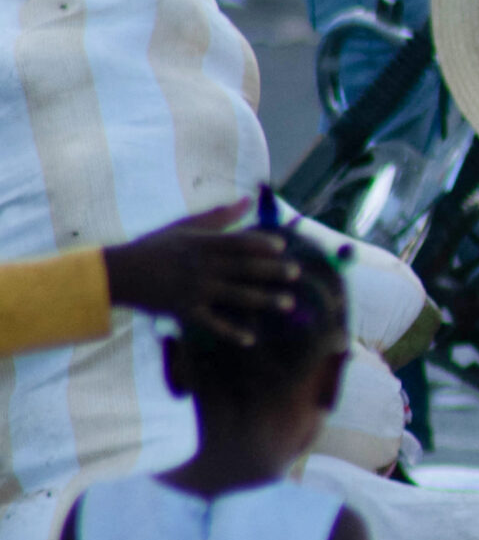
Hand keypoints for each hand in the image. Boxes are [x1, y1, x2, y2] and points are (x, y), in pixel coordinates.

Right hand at [100, 201, 299, 347]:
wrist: (119, 274)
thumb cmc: (156, 246)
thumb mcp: (185, 226)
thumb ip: (219, 216)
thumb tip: (248, 200)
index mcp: (202, 244)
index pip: (236, 243)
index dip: (259, 244)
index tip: (282, 247)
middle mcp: (202, 267)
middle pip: (243, 268)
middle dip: (271, 271)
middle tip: (296, 273)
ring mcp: (195, 290)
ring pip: (235, 295)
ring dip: (264, 300)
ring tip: (288, 303)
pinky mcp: (186, 310)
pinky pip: (212, 323)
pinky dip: (231, 332)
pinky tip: (250, 339)